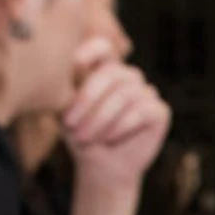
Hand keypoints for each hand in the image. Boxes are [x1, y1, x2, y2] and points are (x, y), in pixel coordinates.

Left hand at [62, 37, 171, 187]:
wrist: (101, 167)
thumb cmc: (79, 134)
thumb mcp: (64, 109)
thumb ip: (63, 87)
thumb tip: (54, 69)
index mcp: (104, 70)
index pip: (103, 46)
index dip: (91, 50)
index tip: (75, 64)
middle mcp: (128, 77)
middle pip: (112, 72)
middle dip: (88, 98)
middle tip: (70, 123)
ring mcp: (147, 93)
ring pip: (125, 94)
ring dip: (101, 117)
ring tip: (84, 136)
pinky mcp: (160, 112)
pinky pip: (142, 110)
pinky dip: (121, 125)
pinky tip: (108, 137)